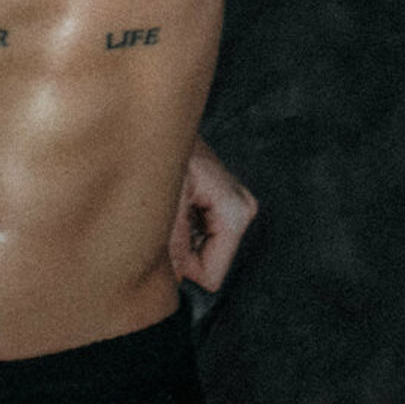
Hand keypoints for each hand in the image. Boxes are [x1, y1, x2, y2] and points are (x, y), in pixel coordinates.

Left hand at [168, 135, 257, 290]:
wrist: (161, 121)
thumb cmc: (161, 152)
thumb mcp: (166, 203)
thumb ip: (173, 247)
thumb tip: (173, 282)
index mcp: (235, 212)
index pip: (212, 276)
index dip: (182, 267)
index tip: (163, 238)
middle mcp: (243, 209)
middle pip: (208, 263)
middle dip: (181, 250)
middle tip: (163, 219)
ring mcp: (237, 204)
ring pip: (204, 251)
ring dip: (181, 238)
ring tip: (167, 206)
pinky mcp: (227, 201)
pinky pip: (203, 235)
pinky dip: (185, 227)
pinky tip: (175, 201)